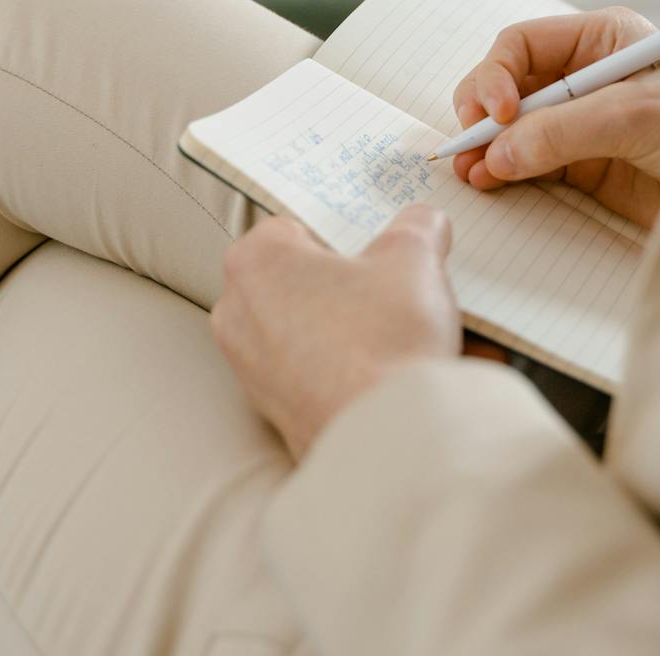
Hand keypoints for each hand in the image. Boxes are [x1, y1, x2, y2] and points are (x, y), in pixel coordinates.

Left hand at [211, 206, 459, 458]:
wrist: (390, 437)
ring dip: (343, 329)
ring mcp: (249, 370)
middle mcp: (236, 315)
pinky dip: (341, 371)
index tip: (374, 249)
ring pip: (304, 330)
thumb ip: (416, 227)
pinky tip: (382, 373)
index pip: (295, 227)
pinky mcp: (273, 414)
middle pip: (297, 281)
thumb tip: (423, 223)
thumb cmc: (385, 339)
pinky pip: (310, 376)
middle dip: (341, 284)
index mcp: (256, 262)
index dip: (342, 236)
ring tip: (394, 335)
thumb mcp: (415, 258)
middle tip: (390, 289)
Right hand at [451, 7, 659, 229]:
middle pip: (508, 84)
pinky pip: (528, 161)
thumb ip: (564, 131)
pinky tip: (490, 181)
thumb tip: (499, 153)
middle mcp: (585, 75)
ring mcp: (581, 122)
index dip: (497, 74)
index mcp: (602, 39)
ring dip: (486, 145)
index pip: (523, 44)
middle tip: (469, 143)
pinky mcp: (583, 165)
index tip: (494, 113)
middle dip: (483, 111)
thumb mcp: (636, 117)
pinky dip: (503, 170)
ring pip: (512, 127)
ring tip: (470, 170)